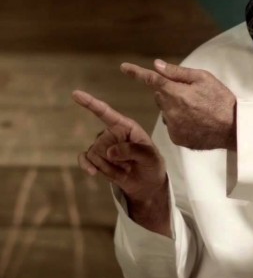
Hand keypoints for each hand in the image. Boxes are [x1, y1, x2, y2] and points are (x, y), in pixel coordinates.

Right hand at [72, 90, 170, 235]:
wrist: (148, 183)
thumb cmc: (152, 164)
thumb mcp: (150, 157)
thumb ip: (133, 151)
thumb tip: (109, 151)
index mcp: (126, 127)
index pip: (106, 113)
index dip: (91, 103)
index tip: (75, 94)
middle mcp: (112, 133)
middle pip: (101, 143)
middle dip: (114, 158)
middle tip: (131, 165)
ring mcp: (103, 146)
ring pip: (94, 154)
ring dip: (108, 166)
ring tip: (124, 168)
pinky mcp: (97, 159)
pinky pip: (85, 159)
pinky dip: (86, 166)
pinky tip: (92, 173)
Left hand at [121, 59, 236, 150]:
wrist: (234, 128)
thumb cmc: (221, 99)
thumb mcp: (205, 79)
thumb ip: (178, 73)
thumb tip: (157, 65)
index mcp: (176, 93)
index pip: (152, 80)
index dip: (137, 73)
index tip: (124, 67)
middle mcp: (170, 110)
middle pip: (160, 97)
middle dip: (169, 94)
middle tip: (190, 95)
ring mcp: (172, 126)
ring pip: (166, 112)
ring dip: (174, 109)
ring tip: (196, 111)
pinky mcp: (176, 138)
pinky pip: (172, 126)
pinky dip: (179, 122)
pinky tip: (195, 122)